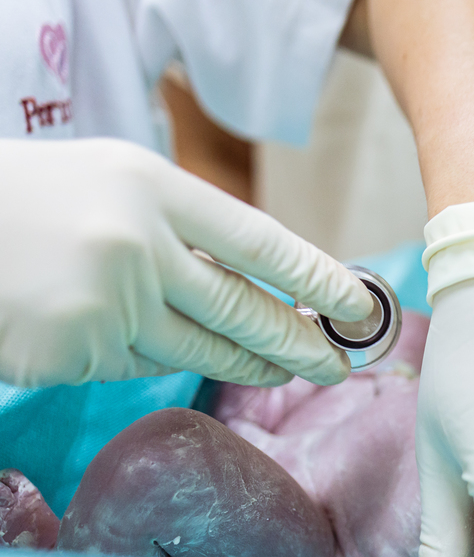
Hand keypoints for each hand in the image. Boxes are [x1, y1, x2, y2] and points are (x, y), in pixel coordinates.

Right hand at [0, 138, 373, 386]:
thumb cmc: (29, 201)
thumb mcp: (110, 185)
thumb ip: (181, 227)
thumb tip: (259, 279)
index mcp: (151, 187)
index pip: (260, 242)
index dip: (317, 278)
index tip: (357, 305)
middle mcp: (137, 243)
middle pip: (244, 307)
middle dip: (301, 341)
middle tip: (341, 364)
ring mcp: (107, 301)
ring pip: (202, 346)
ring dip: (254, 364)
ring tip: (293, 372)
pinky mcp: (77, 349)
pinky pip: (141, 363)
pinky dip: (161, 358)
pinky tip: (180, 353)